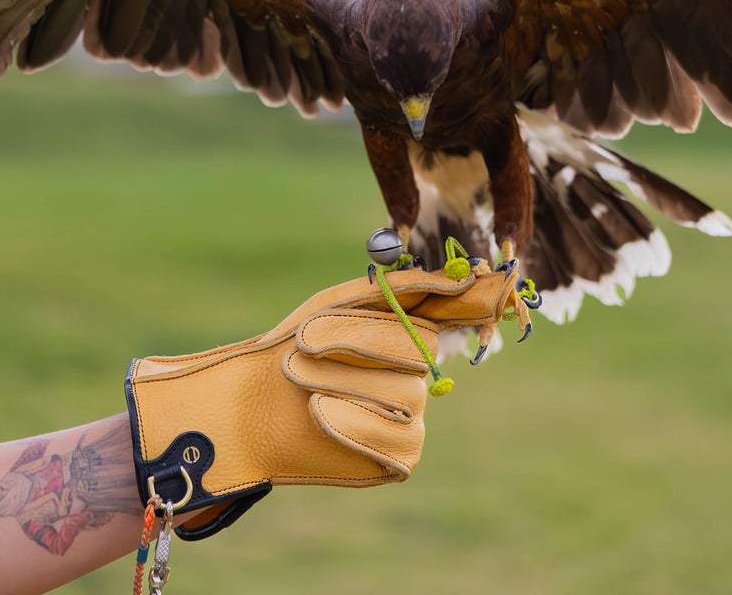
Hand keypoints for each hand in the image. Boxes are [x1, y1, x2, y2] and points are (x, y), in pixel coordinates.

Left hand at [126, 267, 519, 537]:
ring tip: (298, 376)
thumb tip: (458, 274)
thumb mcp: (336, 304)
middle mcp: (418, 370)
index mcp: (409, 325)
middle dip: (359, 341)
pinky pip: (399, 439)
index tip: (487, 283)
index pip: (461, 310)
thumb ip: (399, 290)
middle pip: (422, 349)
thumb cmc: (289, 347)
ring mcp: (412, 415)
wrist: (244, 408)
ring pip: (407, 394)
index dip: (476, 298)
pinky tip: (318, 412)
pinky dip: (353, 423)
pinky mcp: (399, 457)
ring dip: (342, 380)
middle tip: (306, 342)